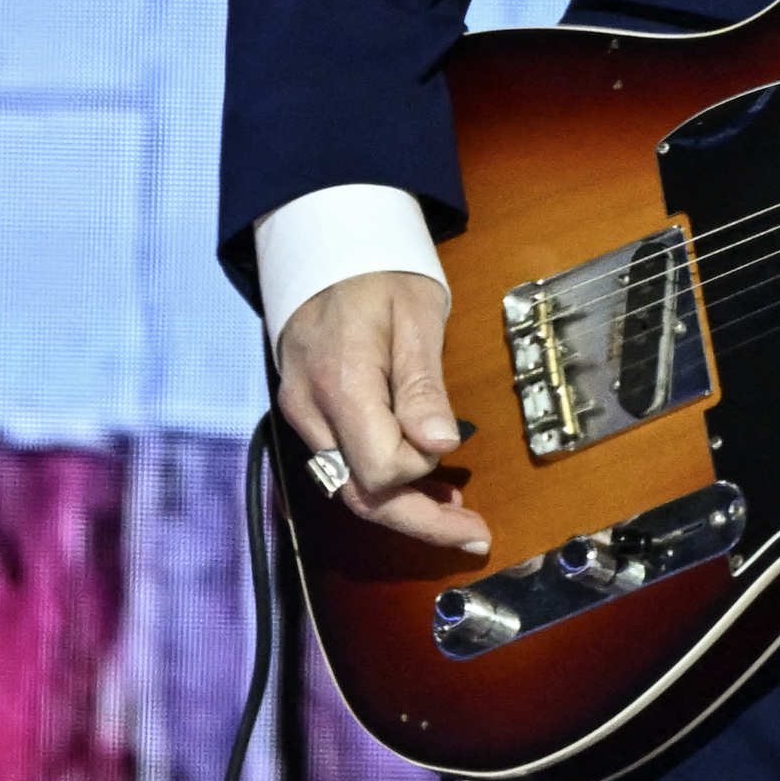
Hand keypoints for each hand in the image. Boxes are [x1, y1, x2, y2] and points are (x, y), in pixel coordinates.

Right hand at [274, 270, 488, 553]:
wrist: (328, 244)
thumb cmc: (378, 271)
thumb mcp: (416, 316)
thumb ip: (423, 386)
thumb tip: (440, 446)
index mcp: (342, 384)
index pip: (381, 469)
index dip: (422, 471)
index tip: (452, 445)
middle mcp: (313, 409)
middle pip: (361, 495)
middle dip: (420, 523)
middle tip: (475, 536)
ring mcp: (304, 414)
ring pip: (349, 486)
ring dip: (404, 505)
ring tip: (456, 513)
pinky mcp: (307, 412)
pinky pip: (342, 463)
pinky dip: (382, 480)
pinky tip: (420, 483)